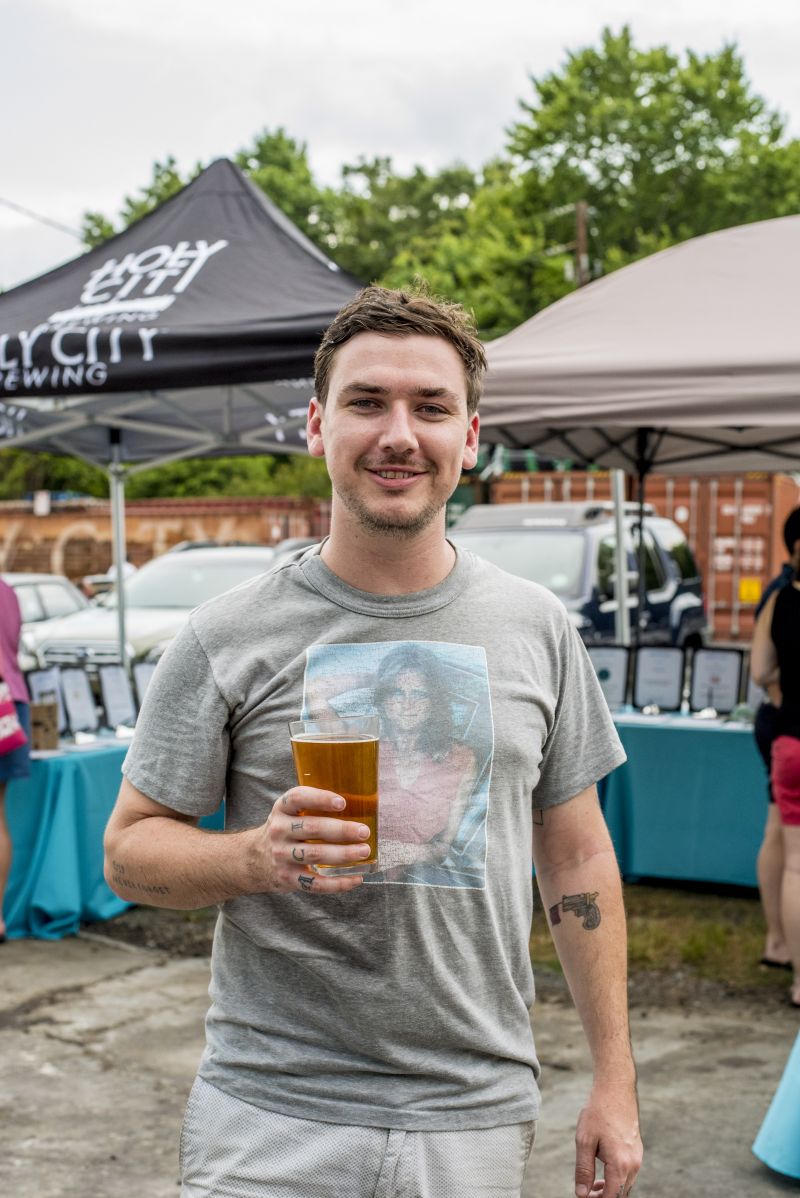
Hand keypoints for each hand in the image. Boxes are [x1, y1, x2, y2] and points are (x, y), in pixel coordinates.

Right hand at [254, 785, 371, 894]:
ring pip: (315, 854)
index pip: (298, 798)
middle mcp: (279, 830)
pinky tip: (356, 879)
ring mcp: (282, 855)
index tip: (342, 803)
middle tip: (364, 832)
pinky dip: (338, 883)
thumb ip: (313, 807)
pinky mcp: (287, 878)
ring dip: (343, 854)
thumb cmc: (285, 830)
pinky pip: (315, 883)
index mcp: (282, 809)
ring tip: (364, 852)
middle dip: (342, 830)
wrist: (254, 859)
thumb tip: (359, 805)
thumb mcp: (289, 813)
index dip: (320, 799)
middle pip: (313, 828)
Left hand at [574, 1083, 641, 1197]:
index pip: (611, 1197)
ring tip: (592, 1183)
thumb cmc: (598, 1112)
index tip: (582, 1196)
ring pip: (625, 1184)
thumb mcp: (584, 1140)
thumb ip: (583, 1170)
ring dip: (610, 1188)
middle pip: (620, 1194)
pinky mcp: (637, 1150)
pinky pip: (629, 1173)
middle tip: (585, 1191)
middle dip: (603, 1196)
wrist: (615, 1088)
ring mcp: (638, 1157)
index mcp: (621, 1164)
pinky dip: (617, 1177)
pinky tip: (602, 1169)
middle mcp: (634, 1164)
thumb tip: (581, 1194)